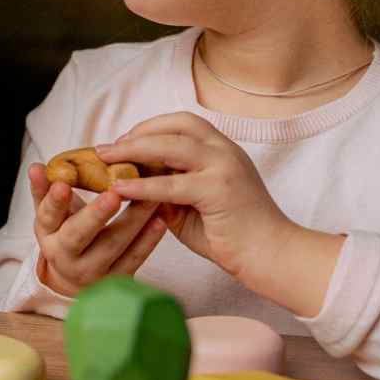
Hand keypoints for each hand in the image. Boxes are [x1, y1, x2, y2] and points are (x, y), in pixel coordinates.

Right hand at [30, 162, 167, 297]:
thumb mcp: (50, 214)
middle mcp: (66, 257)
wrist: (76, 279)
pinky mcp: (116, 279)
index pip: (48, 215)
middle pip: (79, 235)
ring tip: (149, 196)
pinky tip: (160, 220)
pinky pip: (134, 259)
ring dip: (133, 220)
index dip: (54, 201)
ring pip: (113, 245)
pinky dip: (148, 240)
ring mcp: (92, 271)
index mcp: (48, 234)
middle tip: (113, 193)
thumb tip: (35, 167)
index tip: (63, 184)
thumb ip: (44, 190)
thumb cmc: (65, 233)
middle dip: (96, 214)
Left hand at [96, 112, 294, 284]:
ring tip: (106, 160)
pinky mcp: (219, 190)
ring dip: (133, 151)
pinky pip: (171, 184)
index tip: (123, 140)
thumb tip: (131, 183)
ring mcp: (224, 167)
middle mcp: (224, 151)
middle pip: (175, 126)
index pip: (182, 123)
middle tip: (106, 149)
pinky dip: (142, 185)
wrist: (273, 257)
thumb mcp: (192, 206)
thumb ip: (167, 190)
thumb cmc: (232, 234)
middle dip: (135, 135)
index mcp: (221, 149)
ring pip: (171, 146)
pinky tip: (120, 189)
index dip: (150, 127)